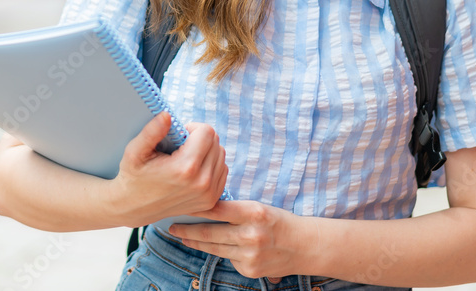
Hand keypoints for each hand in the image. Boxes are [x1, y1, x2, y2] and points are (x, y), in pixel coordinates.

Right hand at [109, 112, 228, 226]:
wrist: (134, 207)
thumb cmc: (133, 176)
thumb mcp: (135, 151)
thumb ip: (151, 131)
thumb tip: (167, 115)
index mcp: (185, 168)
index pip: (207, 132)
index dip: (192, 128)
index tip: (178, 136)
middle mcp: (202, 183)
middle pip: (216, 142)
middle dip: (199, 138)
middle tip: (180, 147)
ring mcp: (209, 194)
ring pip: (221, 156)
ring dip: (206, 151)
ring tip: (185, 158)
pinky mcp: (211, 201)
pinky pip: (222, 171)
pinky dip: (210, 165)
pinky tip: (192, 169)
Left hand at [168, 200, 317, 279]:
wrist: (304, 246)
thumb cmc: (277, 221)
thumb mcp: (258, 207)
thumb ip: (233, 210)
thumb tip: (202, 208)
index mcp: (254, 212)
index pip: (216, 209)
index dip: (194, 208)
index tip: (178, 206)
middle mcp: (251, 234)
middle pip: (209, 233)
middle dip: (186, 229)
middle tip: (170, 225)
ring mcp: (250, 255)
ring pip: (214, 248)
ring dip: (195, 241)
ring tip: (182, 235)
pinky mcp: (250, 269)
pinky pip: (227, 259)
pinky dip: (220, 252)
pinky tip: (215, 246)